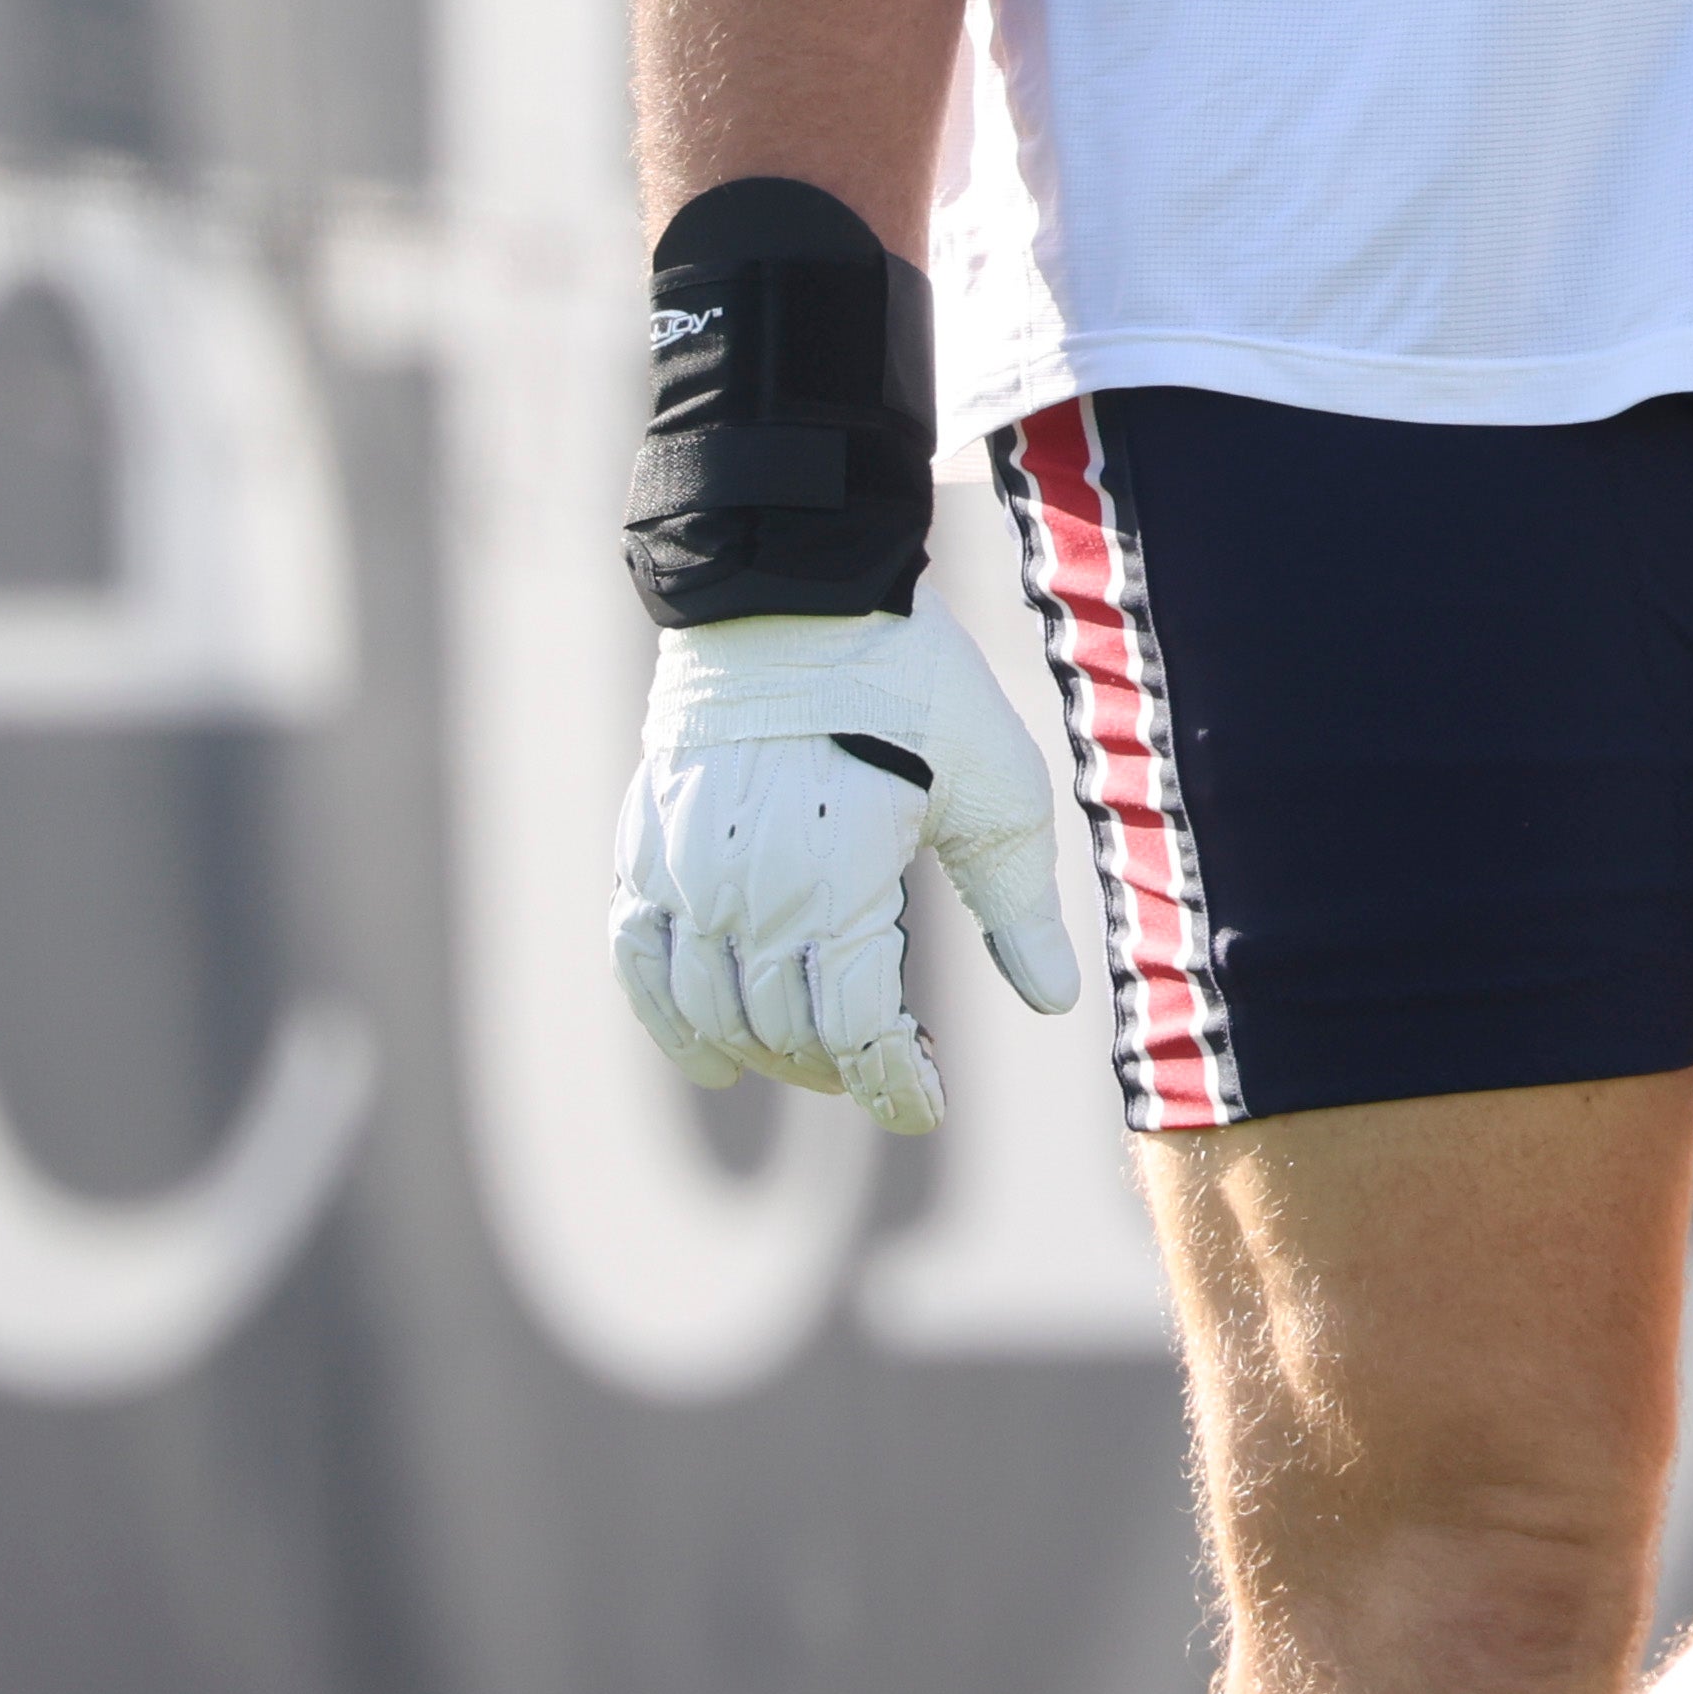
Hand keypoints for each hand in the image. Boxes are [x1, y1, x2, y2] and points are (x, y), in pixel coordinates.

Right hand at [611, 601, 1084, 1132]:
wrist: (792, 591)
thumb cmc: (912, 684)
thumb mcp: (995, 786)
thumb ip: (1018, 903)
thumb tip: (1054, 1001)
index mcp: (837, 882)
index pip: (858, 1034)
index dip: (896, 1086)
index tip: (927, 1103)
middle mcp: (748, 892)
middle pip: (786, 1034)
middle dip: (844, 1069)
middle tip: (890, 1061)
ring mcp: (685, 873)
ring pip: (711, 1013)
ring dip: (766, 1055)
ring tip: (817, 1059)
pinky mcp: (646, 848)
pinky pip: (638, 962)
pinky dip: (668, 1022)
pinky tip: (708, 1058)